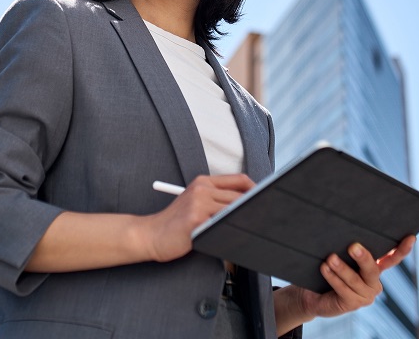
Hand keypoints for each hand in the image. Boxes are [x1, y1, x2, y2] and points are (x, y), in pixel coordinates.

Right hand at [139, 174, 254, 261]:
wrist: (151, 235)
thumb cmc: (176, 223)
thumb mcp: (195, 203)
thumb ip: (217, 200)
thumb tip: (250, 206)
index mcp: (203, 182)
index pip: (239, 180)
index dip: (257, 190)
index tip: (265, 202)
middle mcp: (202, 189)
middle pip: (241, 196)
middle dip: (255, 208)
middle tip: (268, 219)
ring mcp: (199, 203)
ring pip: (234, 210)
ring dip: (246, 221)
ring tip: (256, 230)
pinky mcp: (196, 220)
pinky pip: (223, 225)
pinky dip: (233, 232)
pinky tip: (239, 238)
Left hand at [284, 235, 415, 322]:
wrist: (315, 295)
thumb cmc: (329, 270)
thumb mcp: (341, 257)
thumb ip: (348, 249)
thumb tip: (345, 227)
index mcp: (375, 269)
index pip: (392, 258)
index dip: (402, 249)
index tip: (411, 237)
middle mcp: (374, 283)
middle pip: (372, 269)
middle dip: (363, 258)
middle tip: (353, 246)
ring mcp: (365, 295)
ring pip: (354, 280)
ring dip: (341, 268)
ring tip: (330, 258)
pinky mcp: (353, 304)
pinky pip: (343, 289)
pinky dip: (333, 278)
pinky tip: (325, 268)